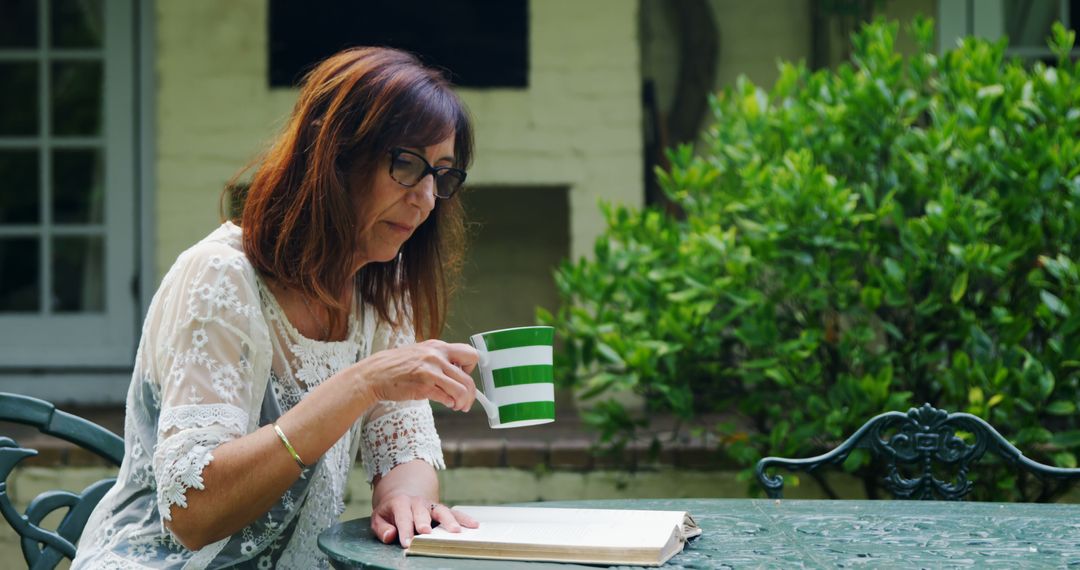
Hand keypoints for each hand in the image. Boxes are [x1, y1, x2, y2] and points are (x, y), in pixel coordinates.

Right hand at [358, 340, 478, 410]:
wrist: (375, 374)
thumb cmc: (398, 365)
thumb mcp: (422, 352)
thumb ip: (440, 359)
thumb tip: (459, 372)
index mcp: (438, 346)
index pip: (470, 354)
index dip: (471, 369)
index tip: (465, 378)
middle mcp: (437, 356)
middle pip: (468, 377)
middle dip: (471, 393)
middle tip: (468, 401)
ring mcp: (430, 371)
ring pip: (461, 390)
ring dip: (463, 402)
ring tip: (458, 406)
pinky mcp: (423, 386)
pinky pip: (446, 398)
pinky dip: (450, 403)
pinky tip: (446, 404)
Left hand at [370, 494, 478, 547]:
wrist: (402, 495)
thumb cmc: (390, 511)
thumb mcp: (378, 517)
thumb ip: (381, 528)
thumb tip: (390, 535)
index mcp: (400, 503)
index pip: (402, 517)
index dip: (404, 530)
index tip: (407, 543)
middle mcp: (418, 502)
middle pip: (422, 512)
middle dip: (424, 522)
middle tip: (427, 533)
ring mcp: (431, 505)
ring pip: (441, 511)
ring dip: (448, 520)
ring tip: (456, 531)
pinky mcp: (441, 509)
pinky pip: (454, 512)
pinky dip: (464, 518)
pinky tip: (474, 525)